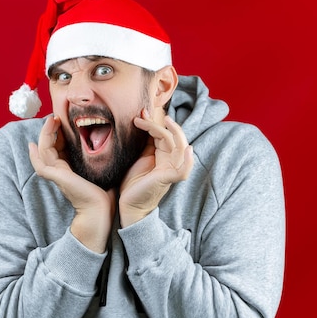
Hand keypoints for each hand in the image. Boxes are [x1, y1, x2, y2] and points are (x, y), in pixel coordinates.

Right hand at [28, 115, 114, 251]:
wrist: (101, 210)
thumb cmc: (104, 190)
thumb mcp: (99, 166)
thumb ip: (96, 155)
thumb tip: (104, 139)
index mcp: (68, 167)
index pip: (58, 145)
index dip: (58, 131)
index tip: (62, 118)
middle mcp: (59, 170)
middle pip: (47, 145)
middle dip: (49, 129)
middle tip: (53, 116)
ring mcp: (56, 173)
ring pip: (43, 150)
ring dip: (45, 134)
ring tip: (50, 120)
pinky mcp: (56, 176)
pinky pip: (42, 163)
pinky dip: (36, 153)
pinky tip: (34, 144)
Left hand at [119, 108, 193, 226]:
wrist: (129, 204)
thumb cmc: (134, 183)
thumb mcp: (138, 157)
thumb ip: (145, 142)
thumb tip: (142, 120)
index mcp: (163, 156)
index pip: (164, 135)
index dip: (154, 123)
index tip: (141, 114)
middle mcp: (170, 161)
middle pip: (174, 138)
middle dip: (161, 124)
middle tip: (146, 113)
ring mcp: (171, 170)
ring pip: (180, 148)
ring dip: (174, 133)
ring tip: (166, 121)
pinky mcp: (168, 179)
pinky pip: (183, 170)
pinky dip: (187, 161)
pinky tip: (188, 150)